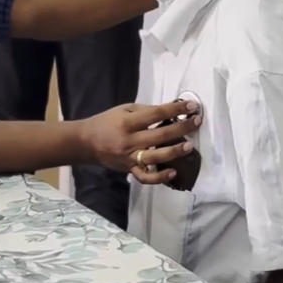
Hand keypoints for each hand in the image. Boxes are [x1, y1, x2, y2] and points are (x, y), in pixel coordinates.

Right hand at [80, 99, 199, 179]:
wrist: (86, 142)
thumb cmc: (107, 122)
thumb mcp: (123, 109)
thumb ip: (145, 111)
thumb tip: (171, 110)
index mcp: (128, 122)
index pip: (156, 114)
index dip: (175, 109)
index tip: (191, 106)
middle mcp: (130, 141)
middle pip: (159, 135)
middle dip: (181, 128)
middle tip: (196, 122)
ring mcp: (130, 158)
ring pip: (155, 157)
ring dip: (174, 151)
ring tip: (190, 146)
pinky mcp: (129, 170)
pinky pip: (145, 177)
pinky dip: (160, 177)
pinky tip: (173, 172)